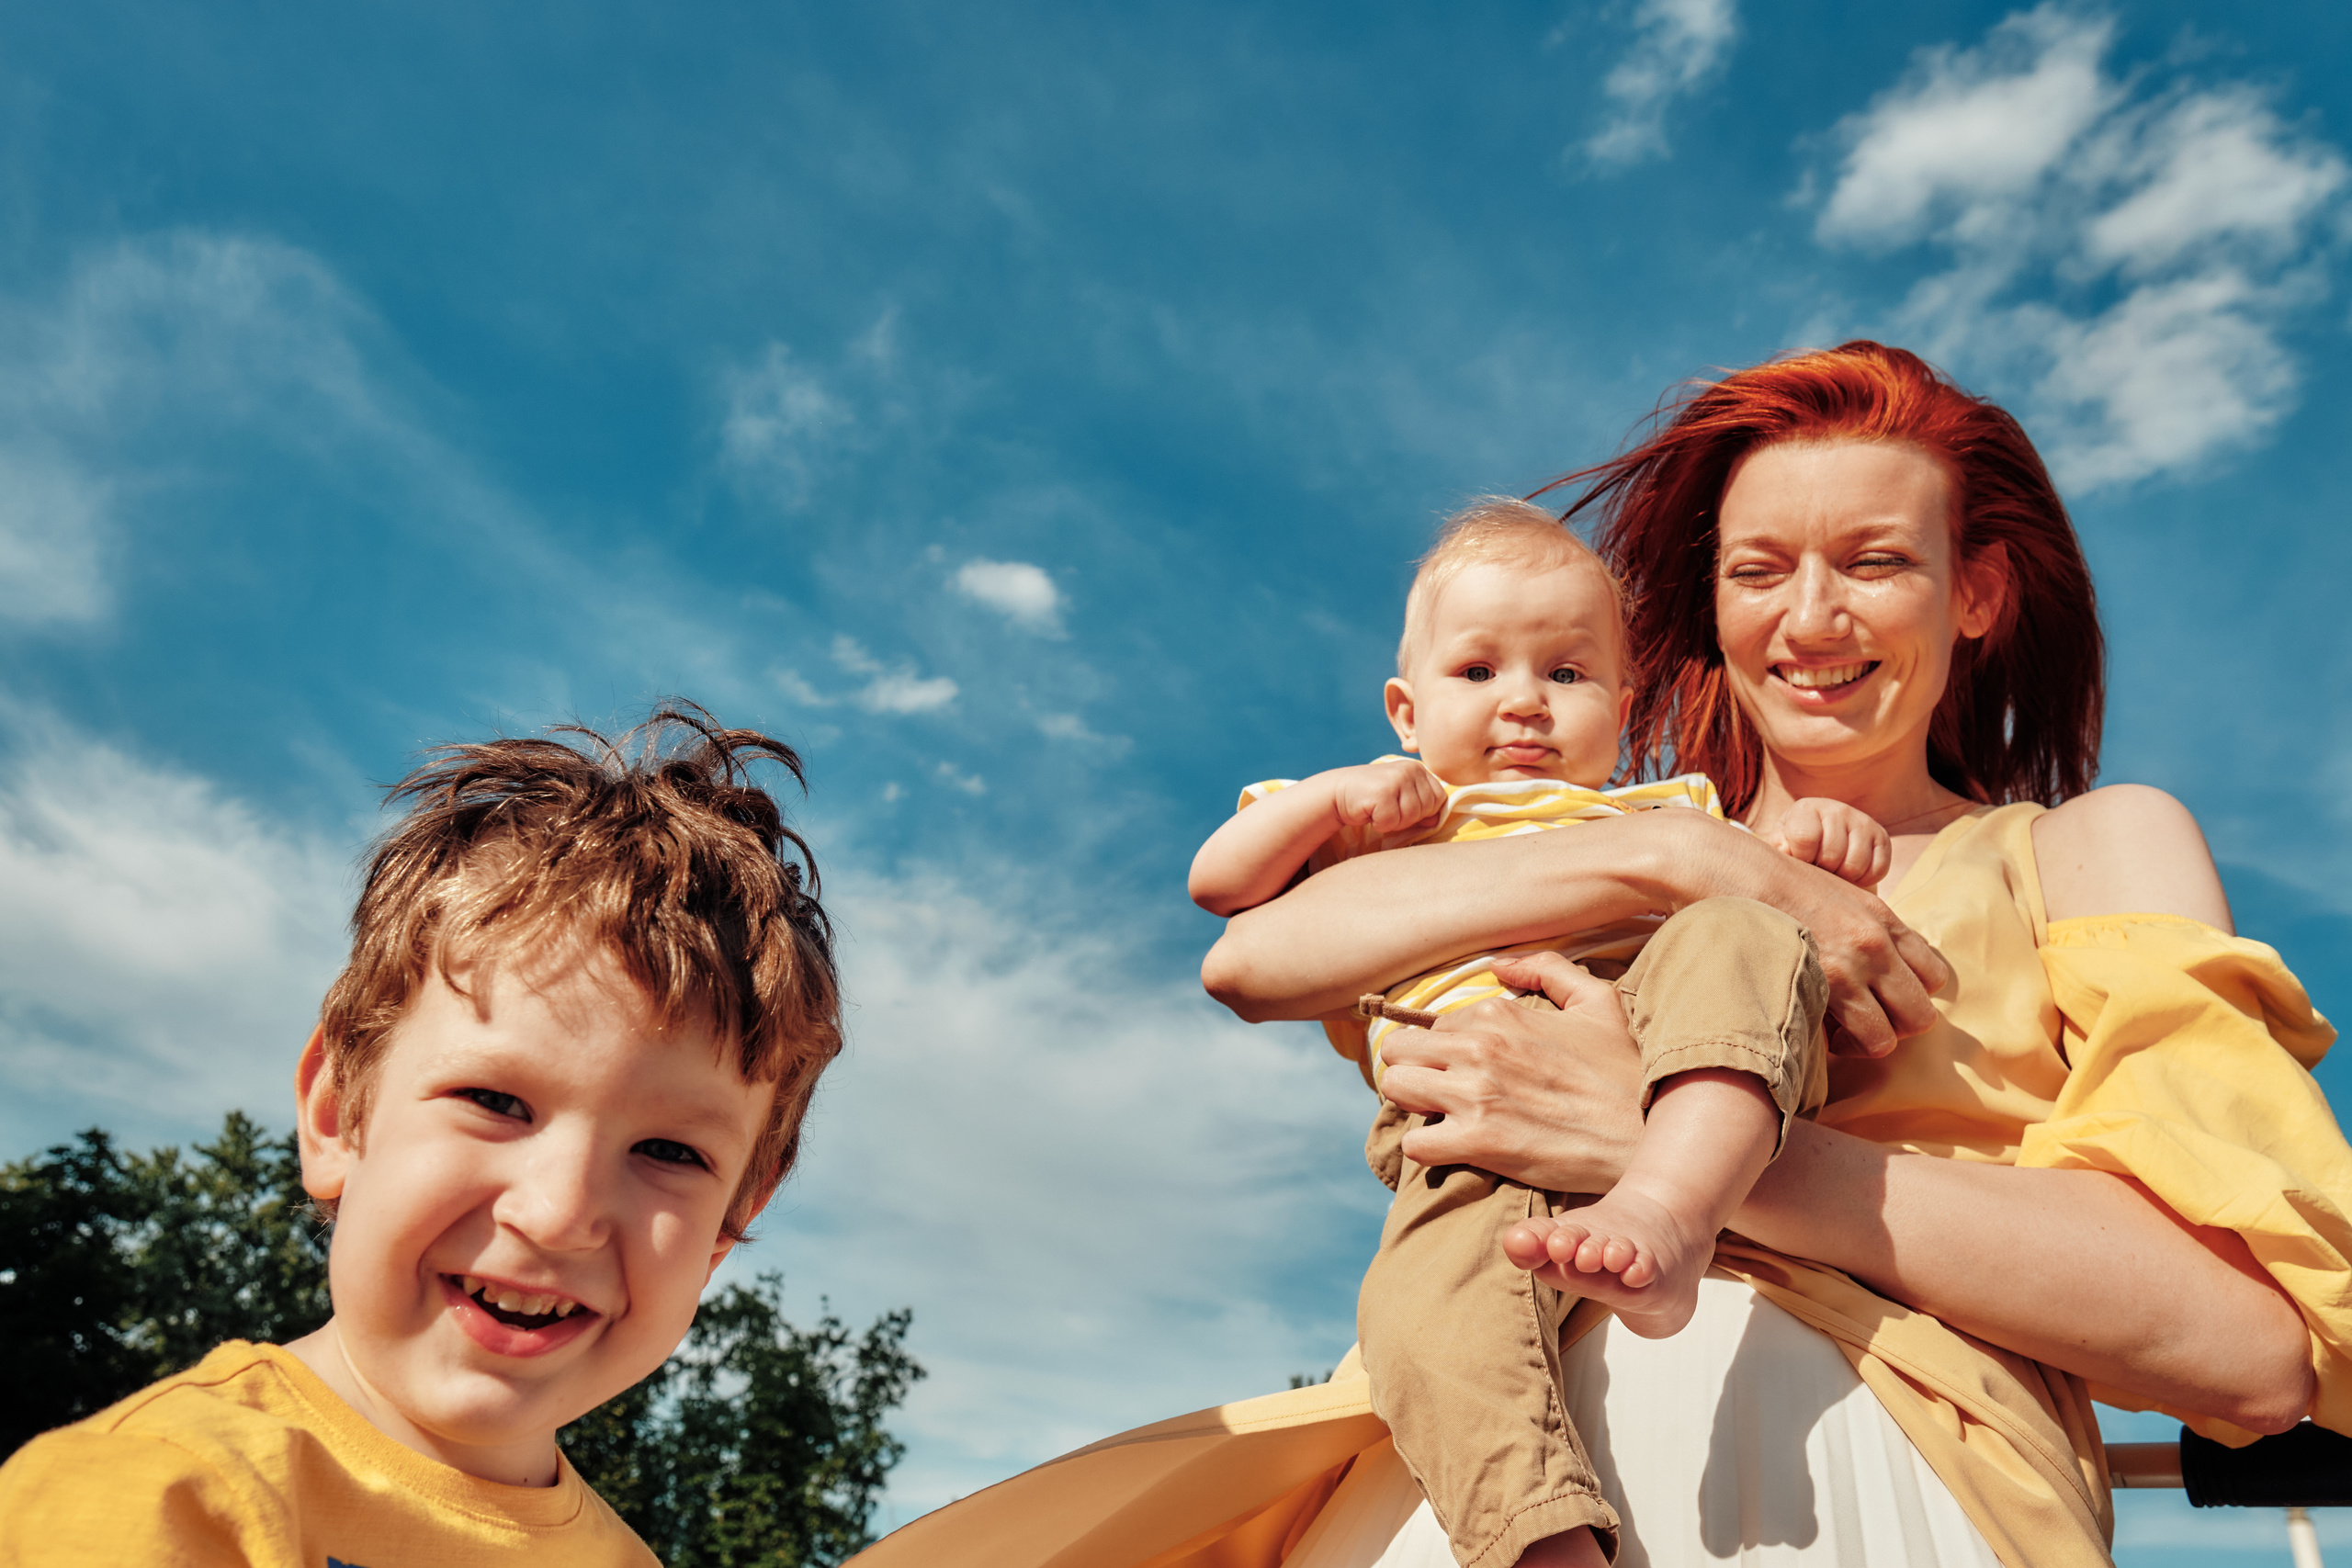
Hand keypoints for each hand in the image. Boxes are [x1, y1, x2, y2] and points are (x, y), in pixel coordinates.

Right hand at [1329, 760, 1447, 836]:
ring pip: (1411, 817)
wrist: (1338, 792)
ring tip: (1379, 810)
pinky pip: (1391, 821)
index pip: (1439, 798)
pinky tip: (1370, 812)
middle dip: (1408, 818)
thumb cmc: (1372, 797)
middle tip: (1388, 809)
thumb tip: (1436, 820)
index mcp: (1418, 769)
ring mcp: (1396, 779)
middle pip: (1427, 809)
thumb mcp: (1401, 799)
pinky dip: (1379, 824)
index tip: (1403, 807)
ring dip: (1393, 822)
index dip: (1424, 811)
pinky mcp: (1382, 792)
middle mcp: (1410, 769)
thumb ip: (1421, 808)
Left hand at [1376, 952, 1645, 1192]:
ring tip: (1444, 1116)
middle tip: (1442, 1091)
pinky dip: (1427, 1148)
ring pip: (1396, 1090)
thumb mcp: (1599, 1003)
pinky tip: (1454, 1147)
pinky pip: (1415, 1143)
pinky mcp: (1478, 1142)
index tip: (1465, 1067)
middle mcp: (1479, 1048)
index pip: (1433, 1024)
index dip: (1444, 1048)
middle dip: (1414, 1070)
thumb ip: (1548, 969)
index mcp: (1500, 1015)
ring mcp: (1475, 1095)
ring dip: (1414, 1105)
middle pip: (1398, 1052)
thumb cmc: (1626, 1071)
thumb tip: (1499, 967)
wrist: (1647, 1136)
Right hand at [1688, 820, 1950, 1055]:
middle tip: (1865, 1023)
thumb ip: (1865, 928)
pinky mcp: (1824, 984)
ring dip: (1866, 1042)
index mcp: (1885, 920)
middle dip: (1895, 1027)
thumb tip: (1874, 965)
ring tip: (1840, 1033)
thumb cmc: (1776, 886)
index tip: (1883, 998)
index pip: (1936, 977)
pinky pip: (1859, 1038)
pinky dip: (1841, 1045)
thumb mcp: (1838, 895)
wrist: (1738, 873)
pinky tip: (1818, 1030)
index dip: (1912, 996)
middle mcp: (1877, 944)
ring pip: (1891, 1036)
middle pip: (1922, 1015)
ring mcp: (1852, 966)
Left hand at [1768, 798, 1891, 887]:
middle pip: (1832, 854)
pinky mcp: (1882, 837)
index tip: (1801, 859)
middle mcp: (1838, 809)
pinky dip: (1865, 880)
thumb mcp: (1781, 843)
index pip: (1805, 838)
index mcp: (1806, 808)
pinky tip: (1851, 874)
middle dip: (1823, 870)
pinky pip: (1878, 870)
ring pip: (1855, 864)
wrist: (1823, 837)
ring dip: (1844, 877)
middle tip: (1819, 868)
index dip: (1802, 857)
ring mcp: (1863, 821)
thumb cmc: (1796, 845)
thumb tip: (1790, 853)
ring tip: (1833, 872)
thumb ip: (1780, 849)